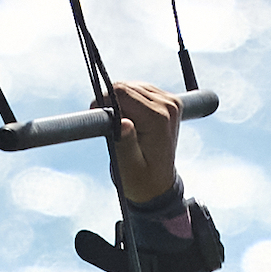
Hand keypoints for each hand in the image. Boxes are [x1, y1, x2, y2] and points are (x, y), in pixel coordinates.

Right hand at [106, 80, 182, 205]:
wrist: (157, 185)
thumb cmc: (140, 180)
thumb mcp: (129, 167)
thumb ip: (125, 143)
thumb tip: (123, 123)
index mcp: (159, 119)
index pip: (122, 92)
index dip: (103, 102)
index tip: (100, 122)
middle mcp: (168, 105)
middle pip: (126, 86)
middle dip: (112, 103)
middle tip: (110, 128)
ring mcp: (171, 101)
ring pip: (131, 86)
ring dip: (120, 103)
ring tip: (121, 128)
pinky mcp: (168, 101)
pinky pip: (139, 90)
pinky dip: (129, 102)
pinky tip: (130, 121)